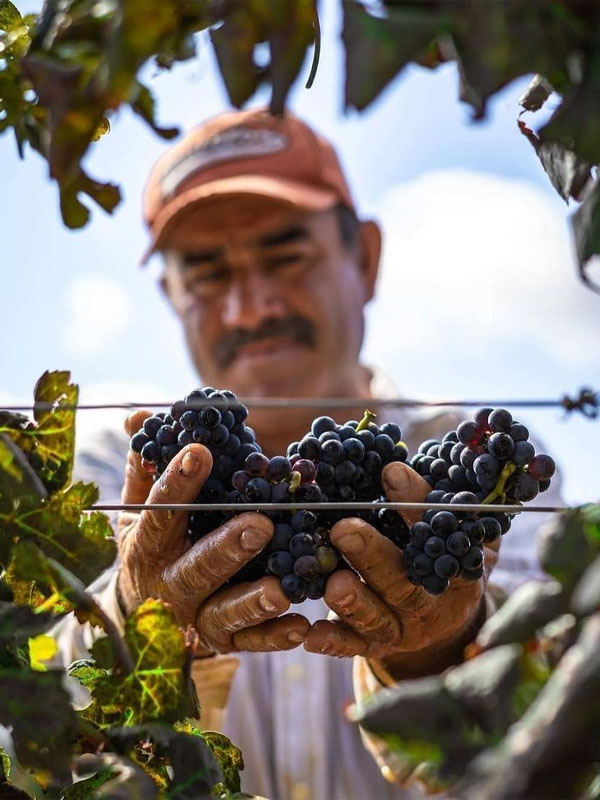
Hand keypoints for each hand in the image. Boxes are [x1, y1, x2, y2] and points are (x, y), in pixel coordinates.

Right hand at [118, 411, 309, 655]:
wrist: (142, 616)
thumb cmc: (153, 543)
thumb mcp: (138, 507)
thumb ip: (143, 464)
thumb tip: (139, 415)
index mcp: (147, 545)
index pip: (159, 512)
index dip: (177, 483)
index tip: (201, 451)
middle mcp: (169, 584)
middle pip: (196, 567)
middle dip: (226, 547)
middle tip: (260, 524)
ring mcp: (195, 617)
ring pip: (223, 613)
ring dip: (253, 601)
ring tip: (282, 588)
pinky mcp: (222, 642)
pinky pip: (250, 643)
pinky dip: (274, 637)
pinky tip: (302, 626)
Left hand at [304, 462, 499, 676]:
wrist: (446, 620)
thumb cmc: (438, 554)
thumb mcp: (450, 528)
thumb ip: (437, 498)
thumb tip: (405, 450)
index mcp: (456, 564)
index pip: (440, 531)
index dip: (416, 503)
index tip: (391, 471)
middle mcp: (432, 599)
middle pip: (404, 580)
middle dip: (373, 554)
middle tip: (343, 528)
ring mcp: (404, 626)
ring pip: (378, 619)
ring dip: (354, 602)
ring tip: (332, 583)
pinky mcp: (377, 646)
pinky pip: (355, 647)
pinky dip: (334, 642)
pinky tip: (311, 634)